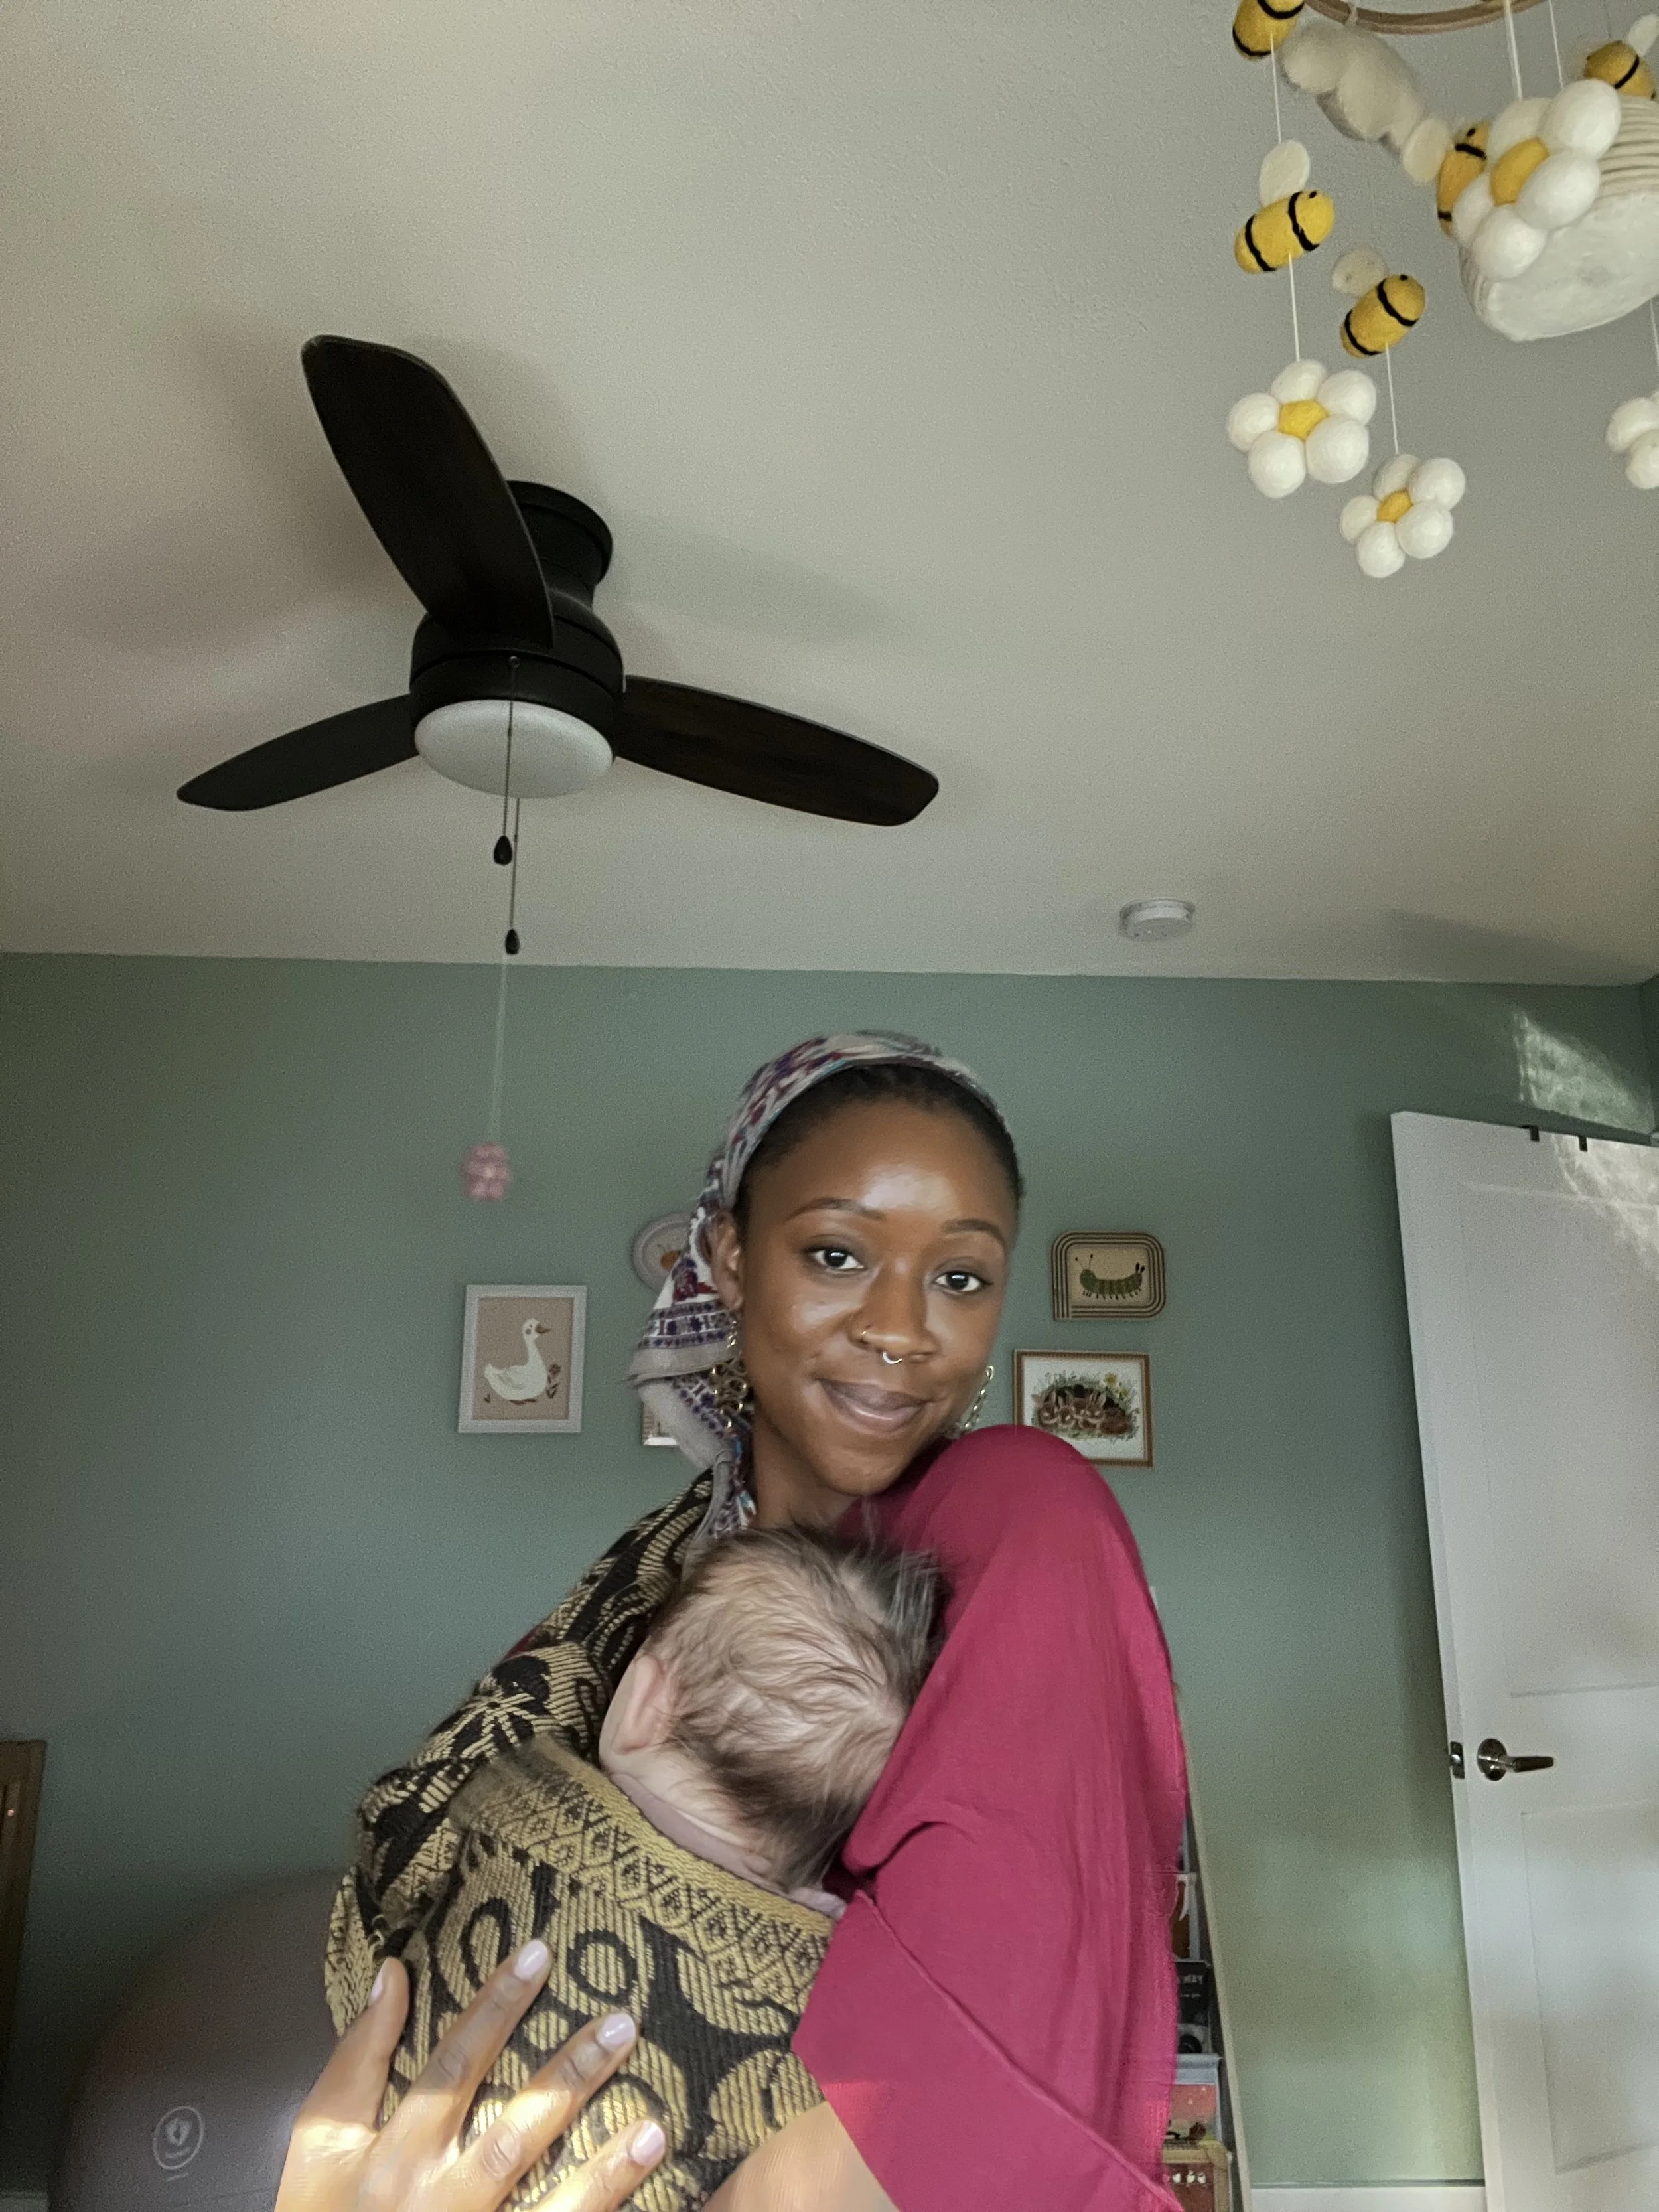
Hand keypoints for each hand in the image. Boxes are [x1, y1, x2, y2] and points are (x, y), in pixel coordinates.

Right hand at [277, 1944, 667, 2211]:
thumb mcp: (318, 2142)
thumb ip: (356, 2060)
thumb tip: (394, 1971)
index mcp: (391, 2156)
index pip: (453, 2068)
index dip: (495, 2009)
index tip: (540, 1954)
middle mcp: (433, 2201)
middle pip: (512, 2134)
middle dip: (569, 2077)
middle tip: (624, 2022)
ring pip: (544, 2207)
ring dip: (602, 2173)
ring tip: (655, 2129)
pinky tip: (641, 2192)